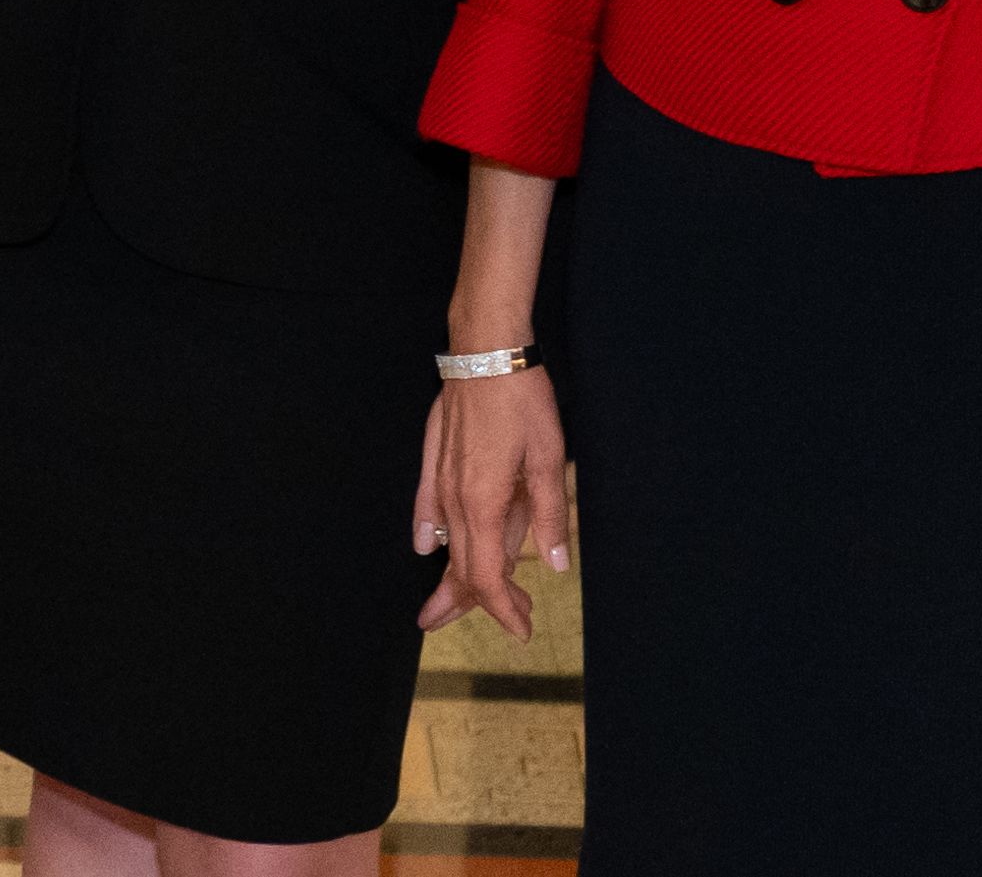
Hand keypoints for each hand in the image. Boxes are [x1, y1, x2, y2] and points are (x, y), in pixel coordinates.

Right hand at [417, 367, 570, 640]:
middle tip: (509, 622)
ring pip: (445, 541)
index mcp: (484, 502)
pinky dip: (429, 531)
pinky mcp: (433, 457)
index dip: (502, 609)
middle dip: (478, 603)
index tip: (522, 628)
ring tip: (453, 604)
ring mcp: (439, 477)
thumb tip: (555, 565)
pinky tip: (427, 545)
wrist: (485, 352)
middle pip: (460, 565)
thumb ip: (549, 515)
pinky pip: (427, 506)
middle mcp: (455, 497)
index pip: (485, 575)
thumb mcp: (549, 458)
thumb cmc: (522, 401)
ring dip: (455, 574)